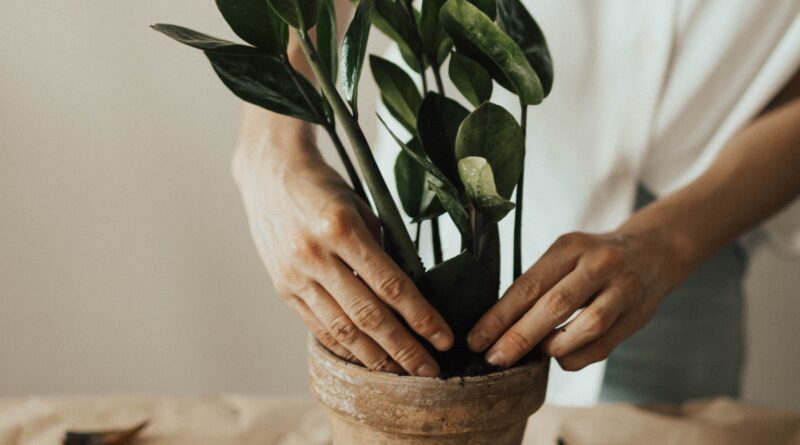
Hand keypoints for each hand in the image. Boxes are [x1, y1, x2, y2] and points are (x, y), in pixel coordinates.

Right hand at [234, 117, 452, 376]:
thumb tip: (409, 295)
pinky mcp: (282, 287)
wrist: (269, 174)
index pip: (391, 284)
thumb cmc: (326, 188)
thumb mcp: (361, 208)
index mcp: (342, 228)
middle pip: (368, 315)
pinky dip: (344, 346)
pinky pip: (318, 326)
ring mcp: (295, 275)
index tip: (444, 338)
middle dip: (403, 349)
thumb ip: (382, 250)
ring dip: (375, 358)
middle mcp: (315, 255)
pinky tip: (365, 359)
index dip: (421, 317)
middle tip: (430, 372)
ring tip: (401, 374)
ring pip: (341, 330)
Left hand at [467, 229, 687, 370]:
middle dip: (519, 337)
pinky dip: (577, 356)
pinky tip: (560, 358)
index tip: (476, 339)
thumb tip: (498, 325)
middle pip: (554, 305)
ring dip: (554, 346)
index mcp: (570, 246)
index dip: (499, 316)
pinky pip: (604, 344)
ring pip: (585, 326)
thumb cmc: (594, 258)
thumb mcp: (566, 255)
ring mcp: (622, 288)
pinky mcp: (637, 314)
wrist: (654, 250)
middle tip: (494, 359)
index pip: (528, 285)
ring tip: (534, 355)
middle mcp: (598, 264)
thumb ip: (539, 284)